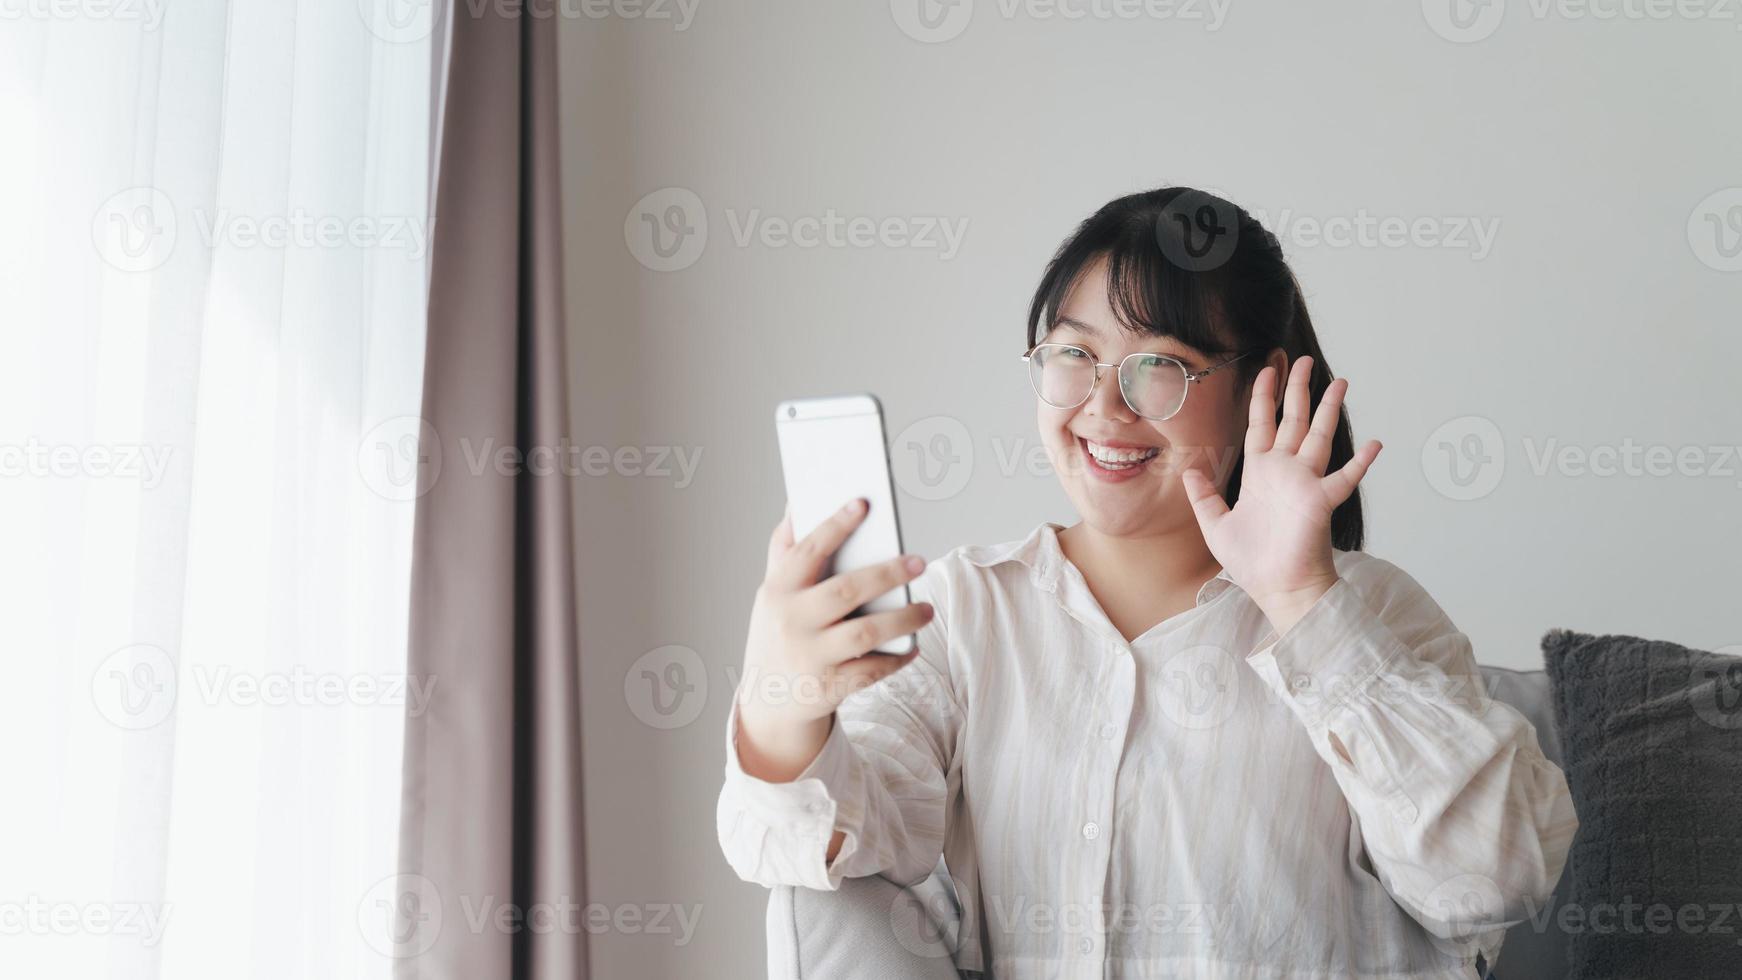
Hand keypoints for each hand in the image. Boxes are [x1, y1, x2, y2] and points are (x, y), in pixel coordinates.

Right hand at [734, 498, 933, 781]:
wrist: (766, 701)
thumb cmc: (779, 632)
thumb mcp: (772, 593)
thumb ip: (785, 551)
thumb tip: (796, 504)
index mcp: (778, 591)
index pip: (808, 551)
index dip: (835, 525)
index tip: (863, 503)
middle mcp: (792, 622)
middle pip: (845, 591)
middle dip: (886, 574)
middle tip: (919, 562)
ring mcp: (810, 657)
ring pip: (864, 634)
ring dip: (902, 619)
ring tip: (927, 609)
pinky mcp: (828, 688)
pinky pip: (871, 671)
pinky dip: (896, 659)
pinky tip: (912, 647)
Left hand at [1180, 355, 1381, 634]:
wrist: (1276, 589)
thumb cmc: (1252, 563)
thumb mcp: (1216, 525)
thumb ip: (1203, 497)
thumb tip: (1189, 471)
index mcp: (1261, 473)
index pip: (1261, 425)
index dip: (1264, 397)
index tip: (1268, 369)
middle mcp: (1285, 472)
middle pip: (1293, 421)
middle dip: (1299, 390)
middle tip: (1305, 360)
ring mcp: (1305, 484)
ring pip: (1318, 437)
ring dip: (1329, 410)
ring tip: (1341, 382)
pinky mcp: (1320, 501)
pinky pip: (1344, 478)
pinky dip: (1360, 462)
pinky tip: (1375, 443)